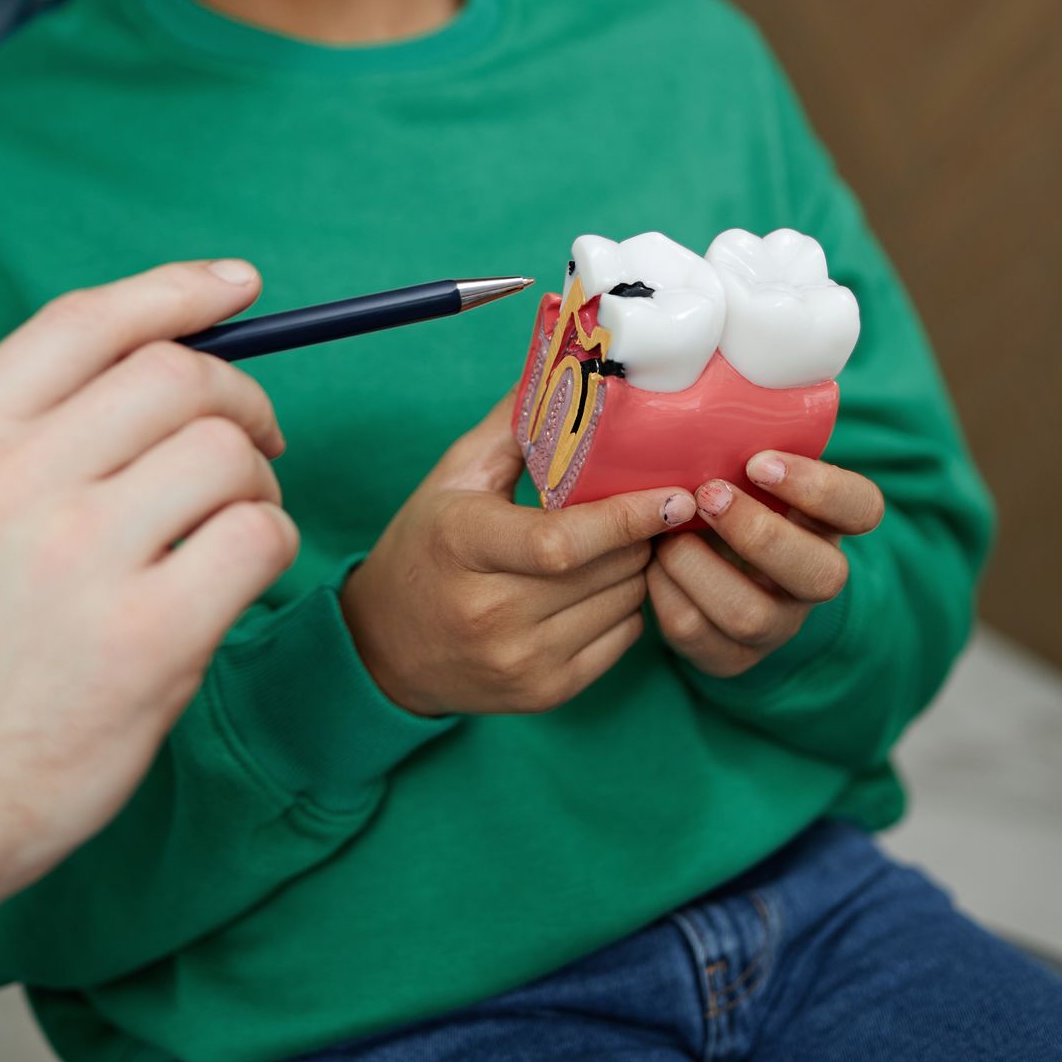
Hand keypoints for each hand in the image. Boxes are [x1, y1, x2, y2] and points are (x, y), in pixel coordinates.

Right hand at [0, 259, 298, 1061]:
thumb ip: (37, 429)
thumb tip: (181, 351)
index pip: (87, 320)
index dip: (179, 292)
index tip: (240, 286)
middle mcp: (9, 480)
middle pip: (179, 378)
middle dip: (241, 402)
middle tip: (253, 445)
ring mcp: (79, 556)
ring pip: (229, 454)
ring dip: (254, 485)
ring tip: (224, 533)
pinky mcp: (148, 635)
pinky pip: (260, 538)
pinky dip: (268, 550)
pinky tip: (231, 586)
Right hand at [341, 390, 697, 715]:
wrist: (385, 649)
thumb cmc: (426, 547)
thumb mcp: (453, 477)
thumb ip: (516, 425)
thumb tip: (575, 367)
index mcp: (465, 546)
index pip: (563, 541)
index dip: (629, 518)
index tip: (676, 496)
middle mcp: (491, 613)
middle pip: (608, 569)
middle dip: (643, 534)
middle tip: (654, 506)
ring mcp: (520, 662)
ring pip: (625, 603)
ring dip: (639, 569)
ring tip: (625, 544)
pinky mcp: (544, 693)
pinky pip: (622, 642)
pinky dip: (627, 608)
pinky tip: (606, 586)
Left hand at [647, 450, 884, 678]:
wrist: (703, 572)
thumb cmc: (727, 502)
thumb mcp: (744, 473)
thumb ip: (741, 446)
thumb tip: (704, 396)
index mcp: (828, 524)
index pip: (862, 508)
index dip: (819, 488)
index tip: (759, 462)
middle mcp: (813, 579)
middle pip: (820, 575)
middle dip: (757, 533)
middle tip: (708, 494)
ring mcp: (777, 624)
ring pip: (750, 614)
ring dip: (696, 566)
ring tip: (667, 534)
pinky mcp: (731, 656)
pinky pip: (696, 631)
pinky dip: (663, 591)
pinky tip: (651, 563)